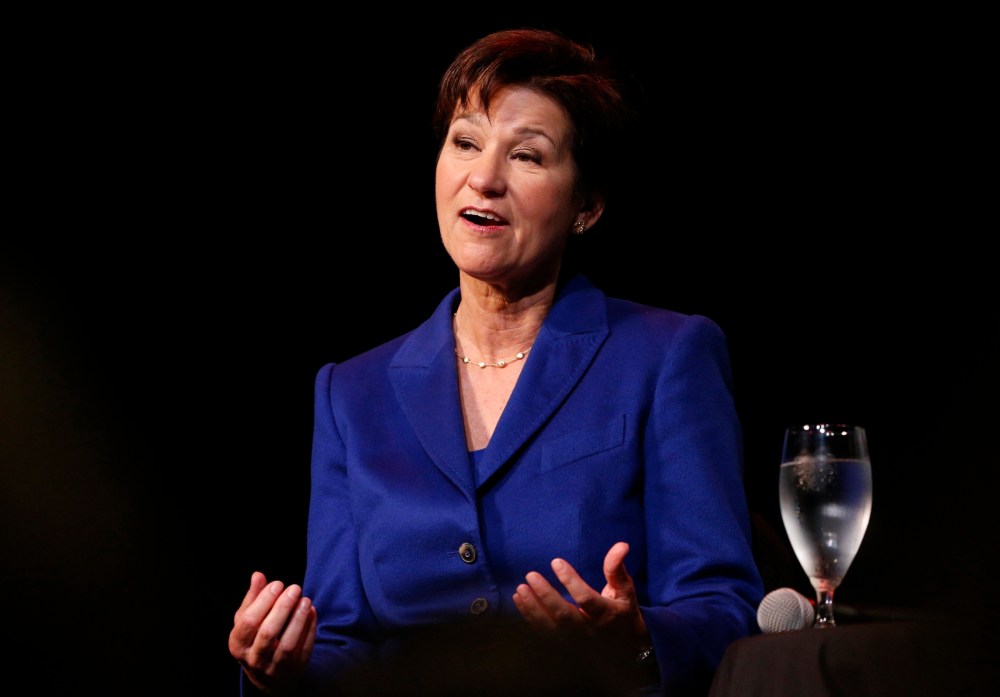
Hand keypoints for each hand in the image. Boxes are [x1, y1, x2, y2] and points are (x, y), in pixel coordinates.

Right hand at [229, 571, 317, 694]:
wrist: (269, 675)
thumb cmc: (256, 638)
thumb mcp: (248, 621)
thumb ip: (252, 598)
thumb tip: (258, 575)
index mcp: (238, 644)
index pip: (249, 621)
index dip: (263, 601)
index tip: (278, 584)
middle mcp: (254, 659)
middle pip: (268, 633)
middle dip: (282, 608)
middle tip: (295, 587)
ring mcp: (275, 667)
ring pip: (288, 644)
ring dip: (298, 619)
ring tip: (306, 599)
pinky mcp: (295, 669)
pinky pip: (304, 649)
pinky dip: (309, 629)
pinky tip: (312, 611)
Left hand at [512, 541, 648, 656]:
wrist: (624, 654)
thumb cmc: (624, 615)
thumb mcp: (626, 592)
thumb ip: (617, 569)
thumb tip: (621, 545)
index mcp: (605, 614)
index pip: (586, 598)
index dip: (570, 581)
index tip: (555, 561)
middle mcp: (588, 630)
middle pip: (564, 615)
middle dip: (546, 595)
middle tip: (530, 575)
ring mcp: (574, 640)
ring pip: (550, 626)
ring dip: (533, 608)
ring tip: (520, 589)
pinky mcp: (564, 645)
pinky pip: (544, 632)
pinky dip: (529, 617)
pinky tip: (519, 600)